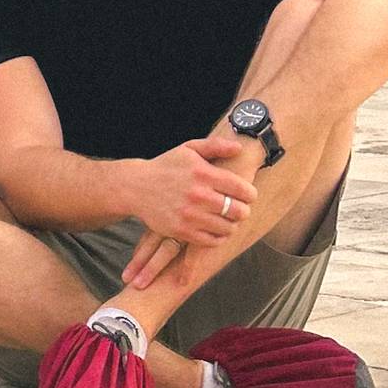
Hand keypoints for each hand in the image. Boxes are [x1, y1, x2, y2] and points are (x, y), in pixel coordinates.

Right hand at [122, 133, 260, 294]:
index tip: (249, 195)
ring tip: (229, 219)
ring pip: (227, 228)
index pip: (240, 188)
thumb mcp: (189, 148)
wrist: (137, 187)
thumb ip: (215, 146)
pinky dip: (219, 237)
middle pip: (238, 211)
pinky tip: (217, 229)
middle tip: (241, 209)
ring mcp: (190, 215)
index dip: (250, 193)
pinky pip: (212, 240)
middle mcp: (198, 195)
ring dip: (232, 224)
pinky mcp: (182, 232)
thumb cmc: (167, 166)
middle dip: (244, 210)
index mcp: (203, 172)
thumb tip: (239, 148)